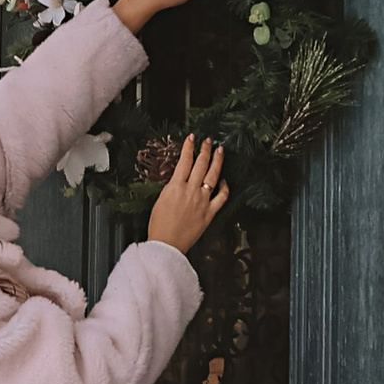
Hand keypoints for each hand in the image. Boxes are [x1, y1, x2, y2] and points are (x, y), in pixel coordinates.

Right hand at [146, 133, 227, 259]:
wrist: (166, 245)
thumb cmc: (159, 226)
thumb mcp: (160, 200)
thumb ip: (172, 188)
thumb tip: (180, 180)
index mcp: (175, 187)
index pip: (185, 161)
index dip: (189, 147)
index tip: (192, 138)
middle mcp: (191, 191)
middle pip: (201, 164)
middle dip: (205, 149)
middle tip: (208, 140)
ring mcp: (203, 201)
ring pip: (213, 176)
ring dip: (217, 161)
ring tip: (219, 151)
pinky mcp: (210, 212)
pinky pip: (222, 196)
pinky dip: (225, 187)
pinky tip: (224, 180)